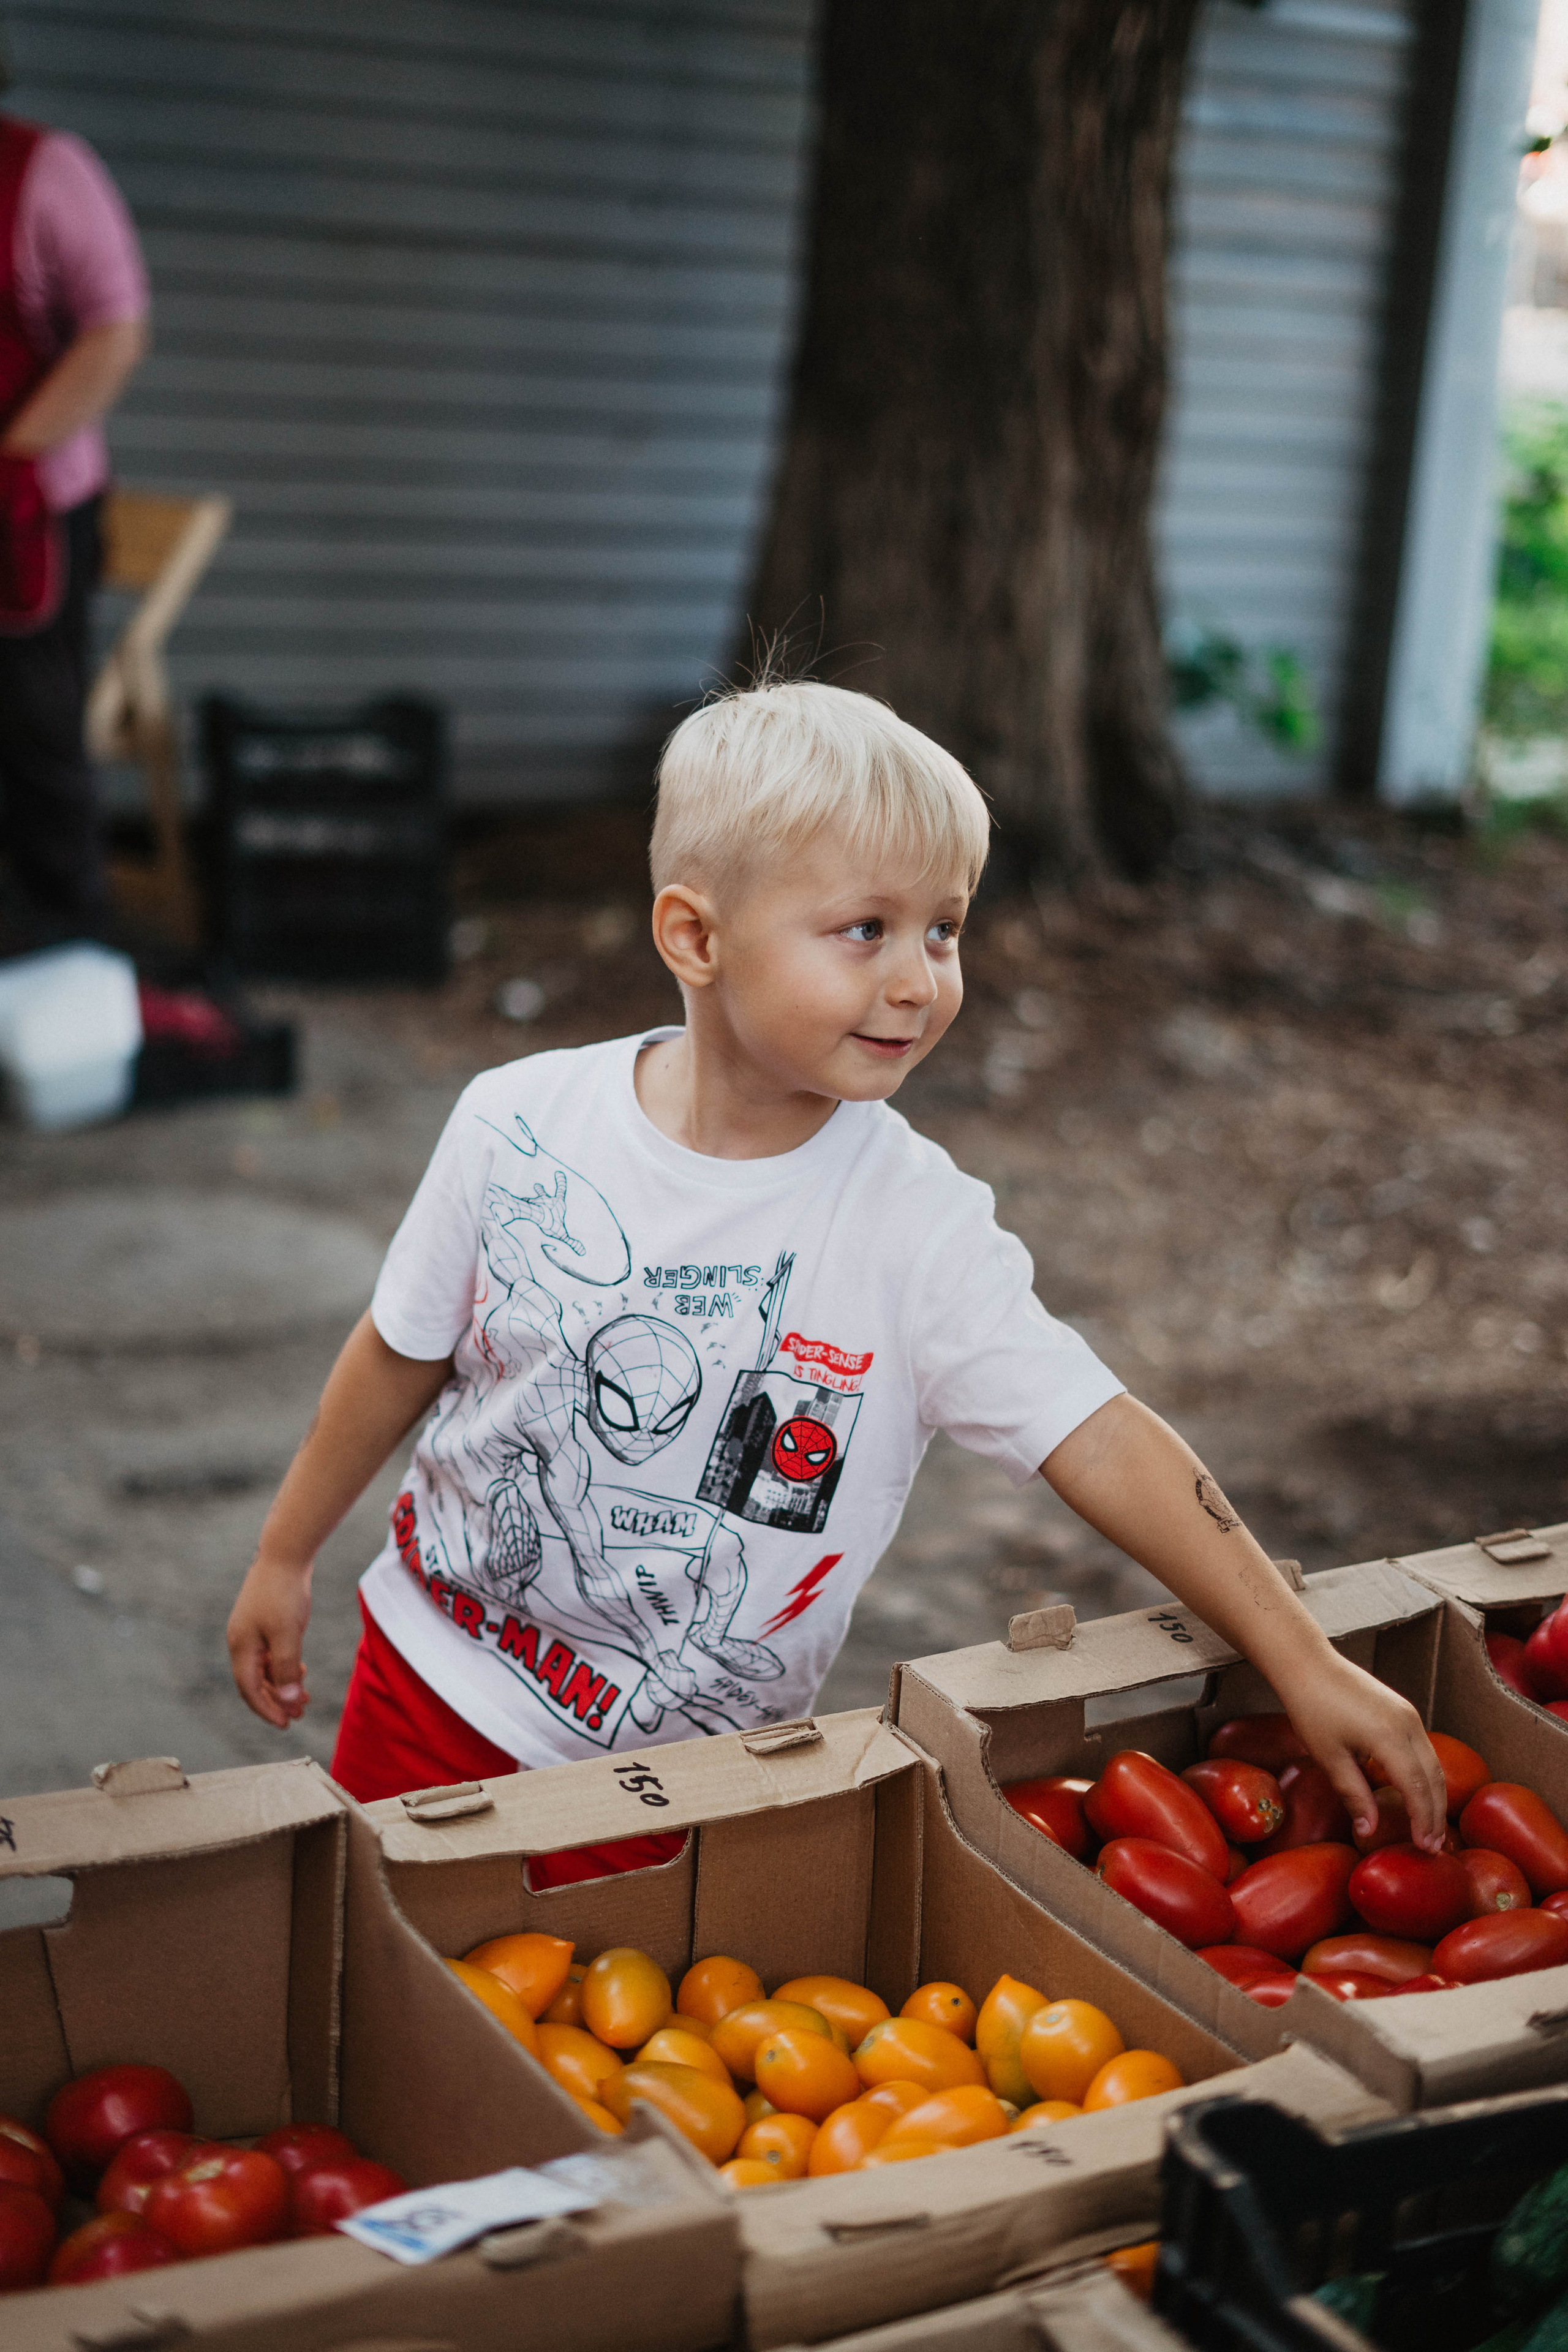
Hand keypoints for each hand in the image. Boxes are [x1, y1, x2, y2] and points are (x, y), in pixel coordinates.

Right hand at [227, 1554, 312, 1728]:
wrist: (286, 1554)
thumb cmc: (284, 1593)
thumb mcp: (288, 1634)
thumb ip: (286, 1669)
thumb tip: (286, 1702)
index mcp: (241, 1646)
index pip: (249, 1689)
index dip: (266, 1709)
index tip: (286, 1724)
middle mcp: (242, 1641)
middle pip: (255, 1682)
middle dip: (276, 1700)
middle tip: (298, 1715)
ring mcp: (251, 1631)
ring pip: (264, 1669)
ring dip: (282, 1685)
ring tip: (304, 1698)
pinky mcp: (263, 1623)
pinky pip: (269, 1654)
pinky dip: (284, 1667)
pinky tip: (300, 1671)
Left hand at [1279, 1651, 1447, 1851]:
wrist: (1308, 1665)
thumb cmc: (1312, 1709)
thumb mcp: (1329, 1758)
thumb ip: (1354, 1795)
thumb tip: (1369, 1830)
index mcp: (1390, 1736)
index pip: (1417, 1788)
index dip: (1423, 1820)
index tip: (1424, 1847)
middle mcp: (1408, 1724)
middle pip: (1433, 1777)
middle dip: (1435, 1813)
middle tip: (1433, 1846)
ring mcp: (1409, 1714)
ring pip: (1433, 1763)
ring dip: (1434, 1796)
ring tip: (1429, 1826)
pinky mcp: (1403, 1710)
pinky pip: (1424, 1748)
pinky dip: (1427, 1775)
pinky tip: (1418, 1793)